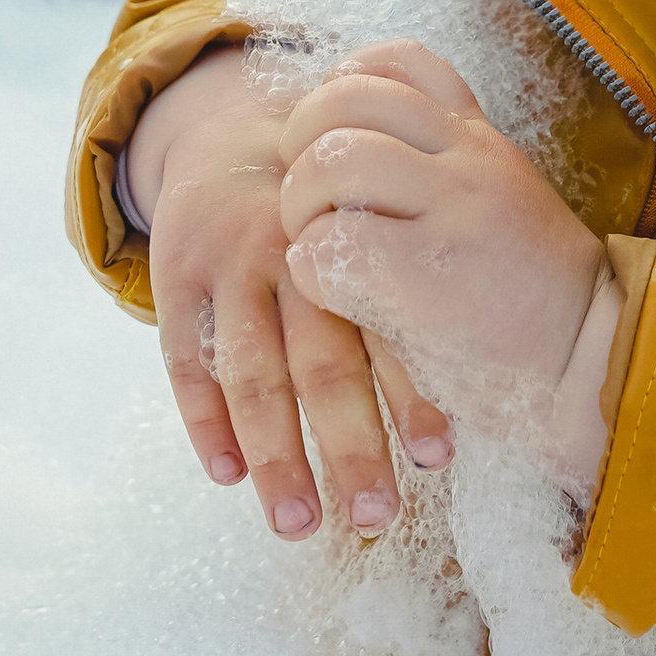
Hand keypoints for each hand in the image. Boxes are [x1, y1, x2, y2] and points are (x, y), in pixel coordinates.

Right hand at [128, 49, 452, 539]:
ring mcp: (232, 265)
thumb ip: (413, 286)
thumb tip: (480, 399)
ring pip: (252, 374)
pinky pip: (185, 358)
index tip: (439, 460)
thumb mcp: (377, 212)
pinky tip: (228, 475)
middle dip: (350, 446)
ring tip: (299, 525)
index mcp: (360, 239)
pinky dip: (204, 420)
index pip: (390, 329)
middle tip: (375, 517)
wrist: (230, 131)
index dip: (413, 396)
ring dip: (276, 456)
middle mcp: (297, 252)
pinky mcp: (176, 274)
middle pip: (323, 363)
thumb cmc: (332, 202)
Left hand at [275, 44, 619, 491]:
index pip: (400, 63)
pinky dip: (313, 268)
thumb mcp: (500, 205)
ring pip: (334, 160)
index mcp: (480, 141)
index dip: (342, 87)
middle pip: (348, 100)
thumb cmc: (529, 302)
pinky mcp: (430, 277)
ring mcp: (454, 213)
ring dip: (301, 207)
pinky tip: (337, 295)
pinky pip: (333, 244)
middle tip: (307, 203)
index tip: (332, 137)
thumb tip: (349, 147)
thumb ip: (442, 169)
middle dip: (301, 146)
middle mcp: (470, 160)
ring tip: (318, 249)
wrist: (593, 367)